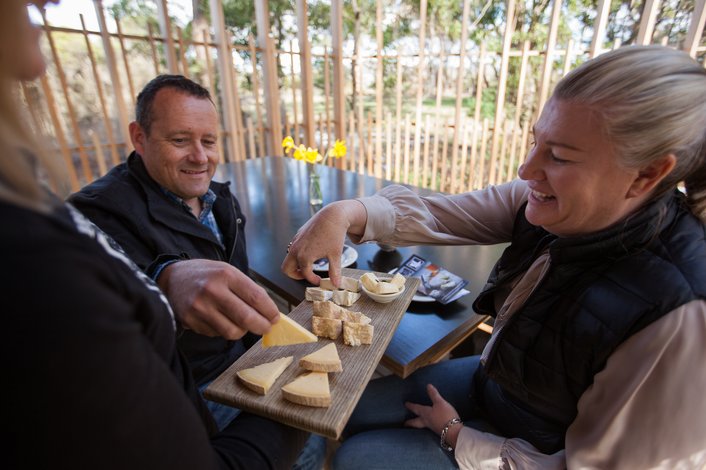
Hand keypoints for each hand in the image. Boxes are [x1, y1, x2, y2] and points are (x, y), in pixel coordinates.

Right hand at [157, 259, 279, 338]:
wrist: (172, 278)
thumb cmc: (206, 275)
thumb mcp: (228, 271)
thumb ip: (248, 289)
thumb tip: (270, 312)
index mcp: (226, 274)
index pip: (256, 297)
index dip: (270, 311)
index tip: (275, 317)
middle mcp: (212, 291)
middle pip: (246, 318)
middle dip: (262, 326)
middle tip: (267, 327)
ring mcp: (200, 308)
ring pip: (233, 332)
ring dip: (243, 331)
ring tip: (242, 323)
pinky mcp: (191, 322)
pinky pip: (217, 334)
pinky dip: (224, 330)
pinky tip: (220, 320)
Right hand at [281, 200, 366, 286]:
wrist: (332, 215)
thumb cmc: (334, 234)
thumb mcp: (335, 255)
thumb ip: (334, 272)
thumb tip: (336, 285)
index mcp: (304, 256)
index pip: (305, 275)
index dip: (313, 280)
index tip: (320, 281)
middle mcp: (296, 249)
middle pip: (286, 269)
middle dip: (295, 275)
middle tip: (307, 275)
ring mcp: (295, 242)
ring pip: (288, 259)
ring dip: (296, 265)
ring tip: (310, 265)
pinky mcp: (297, 236)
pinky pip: (293, 249)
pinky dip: (298, 255)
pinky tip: (311, 253)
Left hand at [405, 384, 461, 447]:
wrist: (454, 432)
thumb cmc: (445, 416)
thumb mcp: (440, 402)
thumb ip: (434, 395)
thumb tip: (428, 386)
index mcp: (425, 414)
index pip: (416, 409)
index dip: (411, 405)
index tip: (406, 404)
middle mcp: (427, 422)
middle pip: (416, 422)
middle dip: (410, 422)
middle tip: (404, 424)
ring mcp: (433, 428)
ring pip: (422, 426)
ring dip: (418, 425)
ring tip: (416, 424)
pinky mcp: (439, 431)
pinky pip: (430, 428)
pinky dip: (428, 426)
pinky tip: (431, 425)